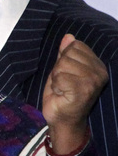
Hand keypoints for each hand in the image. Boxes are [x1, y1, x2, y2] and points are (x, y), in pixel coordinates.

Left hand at [42, 35, 107, 155]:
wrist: (62, 119)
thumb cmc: (62, 94)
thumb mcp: (62, 70)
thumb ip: (65, 53)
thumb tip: (68, 36)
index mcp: (97, 65)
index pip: (75, 45)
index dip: (64, 59)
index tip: (67, 74)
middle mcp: (100, 72)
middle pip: (68, 54)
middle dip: (59, 68)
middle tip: (63, 83)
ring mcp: (93, 81)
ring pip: (62, 64)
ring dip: (57, 77)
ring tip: (63, 89)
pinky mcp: (83, 90)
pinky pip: (59, 76)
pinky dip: (56, 85)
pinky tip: (62, 94)